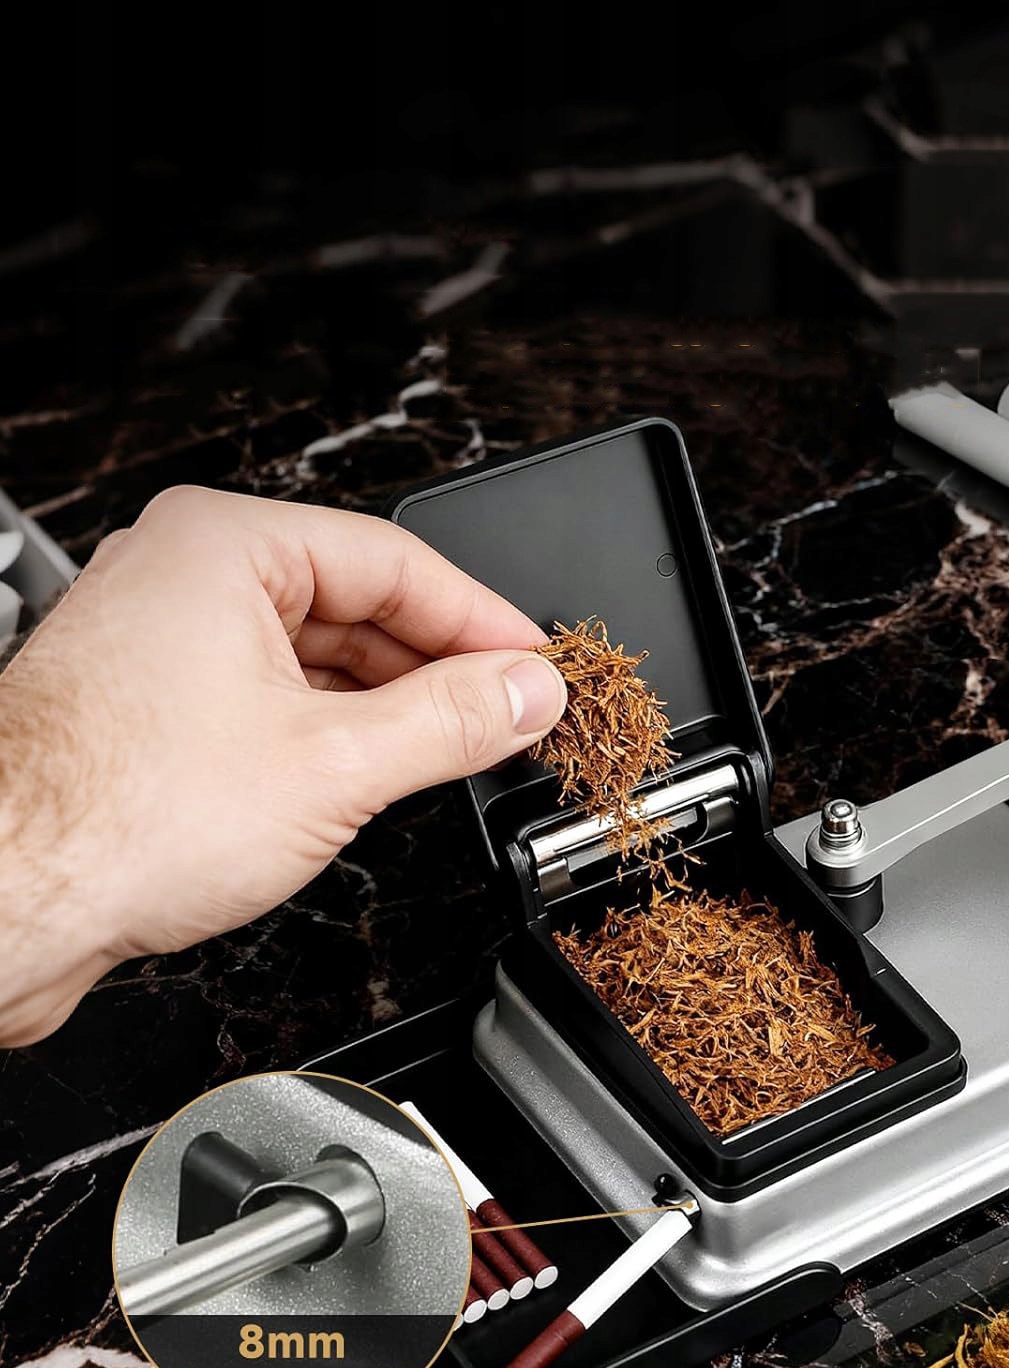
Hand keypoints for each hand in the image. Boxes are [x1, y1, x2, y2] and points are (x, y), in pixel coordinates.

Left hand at [0, 487, 566, 1046]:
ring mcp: (167, 644)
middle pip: (357, 605)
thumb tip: (526, 691)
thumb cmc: (111, 817)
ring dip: (390, 706)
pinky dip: (335, 733)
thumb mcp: (334, 764)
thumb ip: (452, 721)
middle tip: (510, 715)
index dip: (482, 619)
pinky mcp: (156, 710)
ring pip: (316, 657)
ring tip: (457, 750)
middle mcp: (187, 579)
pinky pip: (274, 698)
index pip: (396, 562)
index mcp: (224, 548)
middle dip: (439, 667)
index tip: (536, 664)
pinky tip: (377, 772)